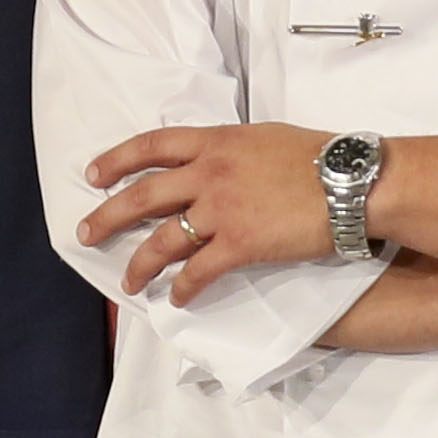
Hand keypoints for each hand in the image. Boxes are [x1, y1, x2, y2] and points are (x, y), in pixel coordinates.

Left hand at [80, 121, 336, 301]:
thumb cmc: (320, 156)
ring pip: (162, 240)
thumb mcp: (265, 137)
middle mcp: (210, 173)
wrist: (352, 181)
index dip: (118, 159)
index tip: (94, 174)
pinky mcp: (240, 244)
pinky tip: (176, 299)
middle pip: (143, 195)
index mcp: (217, 141)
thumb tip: (218, 160)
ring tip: (128, 283)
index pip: (153, 146)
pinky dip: (183, 288)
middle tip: (85, 233)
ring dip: (139, 264)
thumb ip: (232, 149)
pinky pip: (198, 271)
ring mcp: (222, 209)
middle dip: (107, 216)